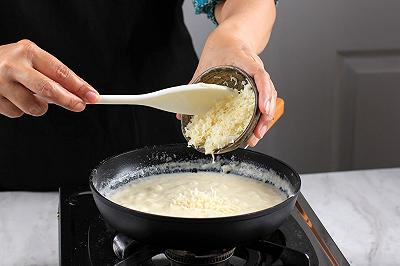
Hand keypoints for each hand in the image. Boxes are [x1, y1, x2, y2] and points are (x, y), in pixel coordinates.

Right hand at [0, 39, 98, 117]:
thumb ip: (53, 78)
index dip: (79, 86)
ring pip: (33, 106)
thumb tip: (79, 95)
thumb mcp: (32, 62)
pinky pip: (16, 113)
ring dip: (39, 108)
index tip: (93, 96)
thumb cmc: (11, 64)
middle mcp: (13, 65)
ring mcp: (0, 82)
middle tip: (79, 106)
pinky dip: (20, 110)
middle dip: (68, 100)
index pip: (60, 71)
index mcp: (28, 52)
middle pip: (48, 88)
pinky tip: (13, 98)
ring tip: (31, 97)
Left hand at [188, 30, 276, 146]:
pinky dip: (263, 113)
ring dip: (266, 117)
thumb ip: (194, 87)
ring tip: (258, 135)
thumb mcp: (204, 64)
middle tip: (258, 132)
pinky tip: (257, 128)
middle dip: (265, 113)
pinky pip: (266, 98)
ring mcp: (259, 75)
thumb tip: (181, 114)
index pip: (259, 74)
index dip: (263, 92)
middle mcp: (255, 67)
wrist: (231, 37)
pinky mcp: (259, 83)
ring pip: (269, 96)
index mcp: (243, 59)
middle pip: (267, 90)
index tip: (263, 109)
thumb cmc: (220, 47)